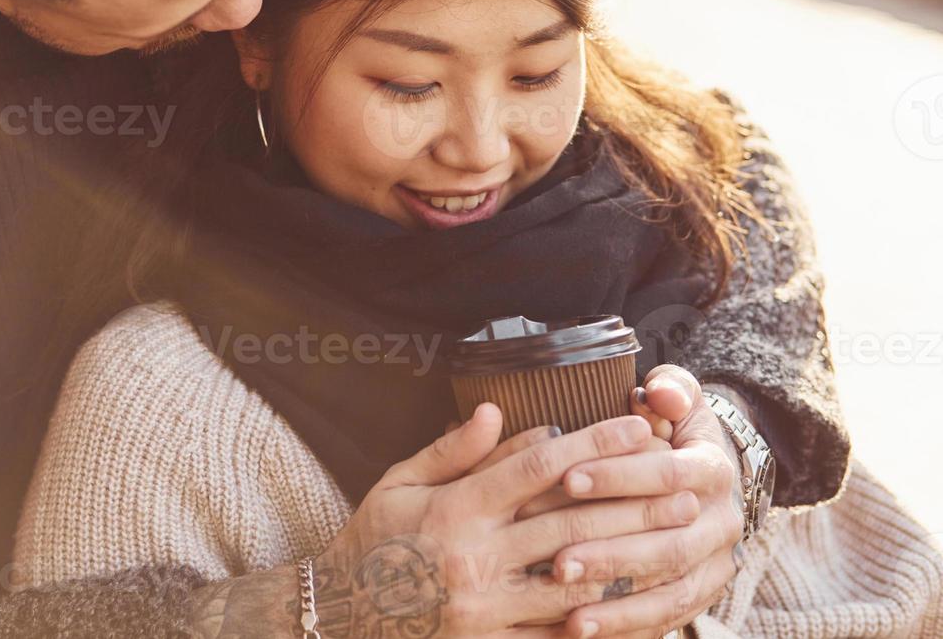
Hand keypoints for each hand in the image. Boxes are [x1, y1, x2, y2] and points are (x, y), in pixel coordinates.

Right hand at [308, 404, 701, 636]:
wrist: (339, 614)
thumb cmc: (371, 539)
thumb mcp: (398, 481)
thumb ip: (452, 450)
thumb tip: (499, 409)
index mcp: (455, 508)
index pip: (537, 467)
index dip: (593, 444)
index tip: (636, 427)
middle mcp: (475, 556)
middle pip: (572, 523)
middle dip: (635, 503)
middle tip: (685, 485)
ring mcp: (485, 608)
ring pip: (576, 583)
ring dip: (632, 562)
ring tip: (677, 545)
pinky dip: (600, 624)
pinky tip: (638, 609)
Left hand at [546, 366, 746, 638]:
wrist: (714, 476)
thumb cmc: (676, 431)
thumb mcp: (680, 399)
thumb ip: (670, 389)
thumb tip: (657, 392)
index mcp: (714, 469)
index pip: (670, 474)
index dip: (620, 475)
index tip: (567, 478)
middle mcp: (724, 522)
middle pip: (671, 545)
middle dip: (612, 552)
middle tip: (556, 560)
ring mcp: (718, 564)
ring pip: (673, 591)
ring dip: (621, 607)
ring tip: (570, 615)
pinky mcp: (704, 594)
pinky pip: (669, 619)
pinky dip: (631, 629)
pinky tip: (584, 634)